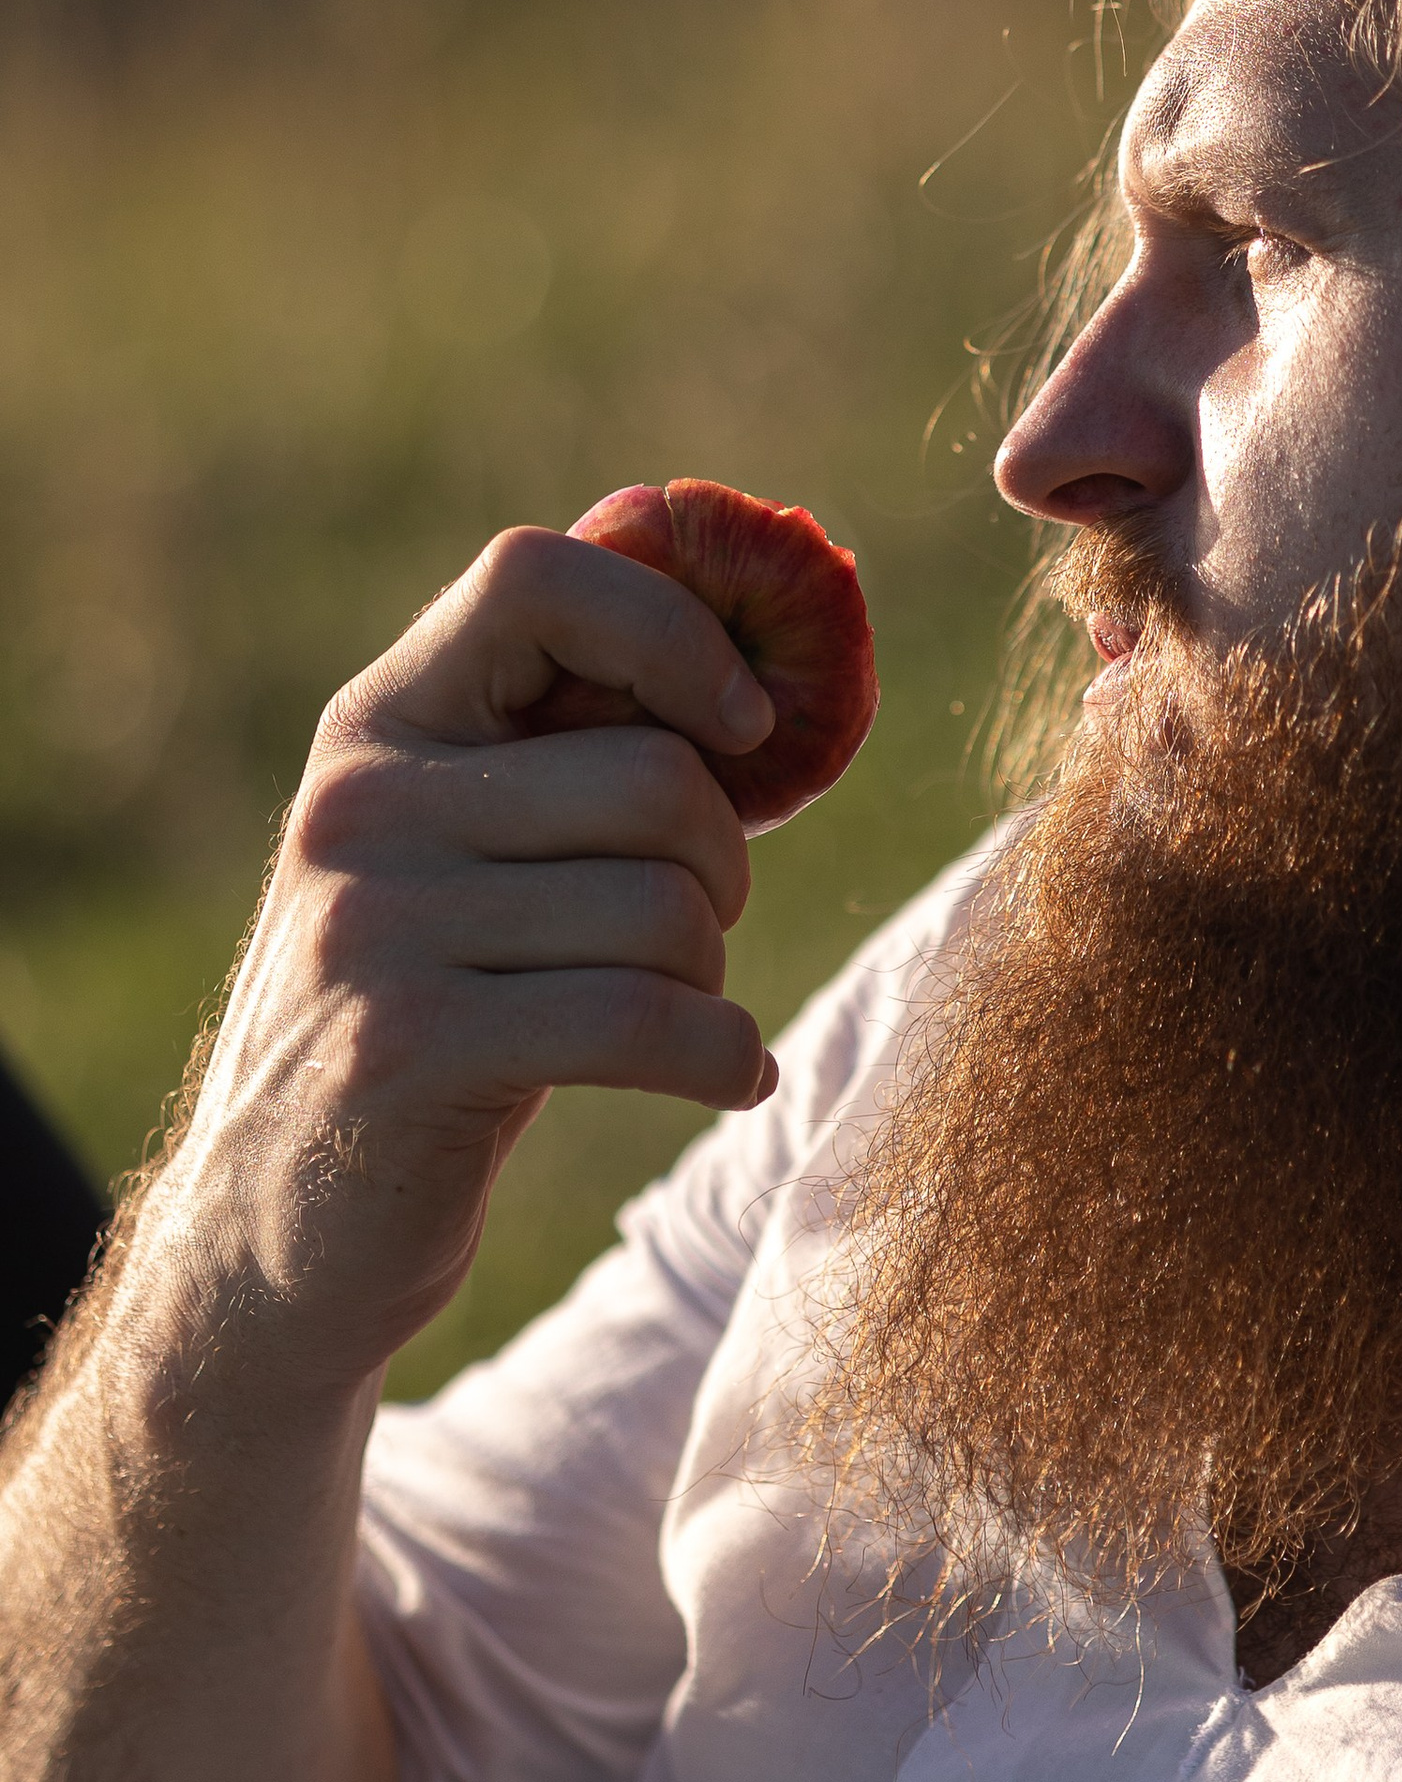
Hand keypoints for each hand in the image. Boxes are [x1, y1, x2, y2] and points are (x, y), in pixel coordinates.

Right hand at [141, 525, 783, 1398]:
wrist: (280, 1231)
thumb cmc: (431, 1017)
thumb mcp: (466, 854)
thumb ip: (557, 731)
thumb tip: (683, 550)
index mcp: (381, 724)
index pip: (535, 577)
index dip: (670, 629)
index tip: (741, 724)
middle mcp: (363, 806)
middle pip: (657, 778)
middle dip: (721, 869)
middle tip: (692, 932)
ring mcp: (374, 927)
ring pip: (666, 907)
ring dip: (711, 977)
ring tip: (672, 1016)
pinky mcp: (409, 1050)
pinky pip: (647, 1019)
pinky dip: (722, 1056)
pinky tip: (728, 1074)